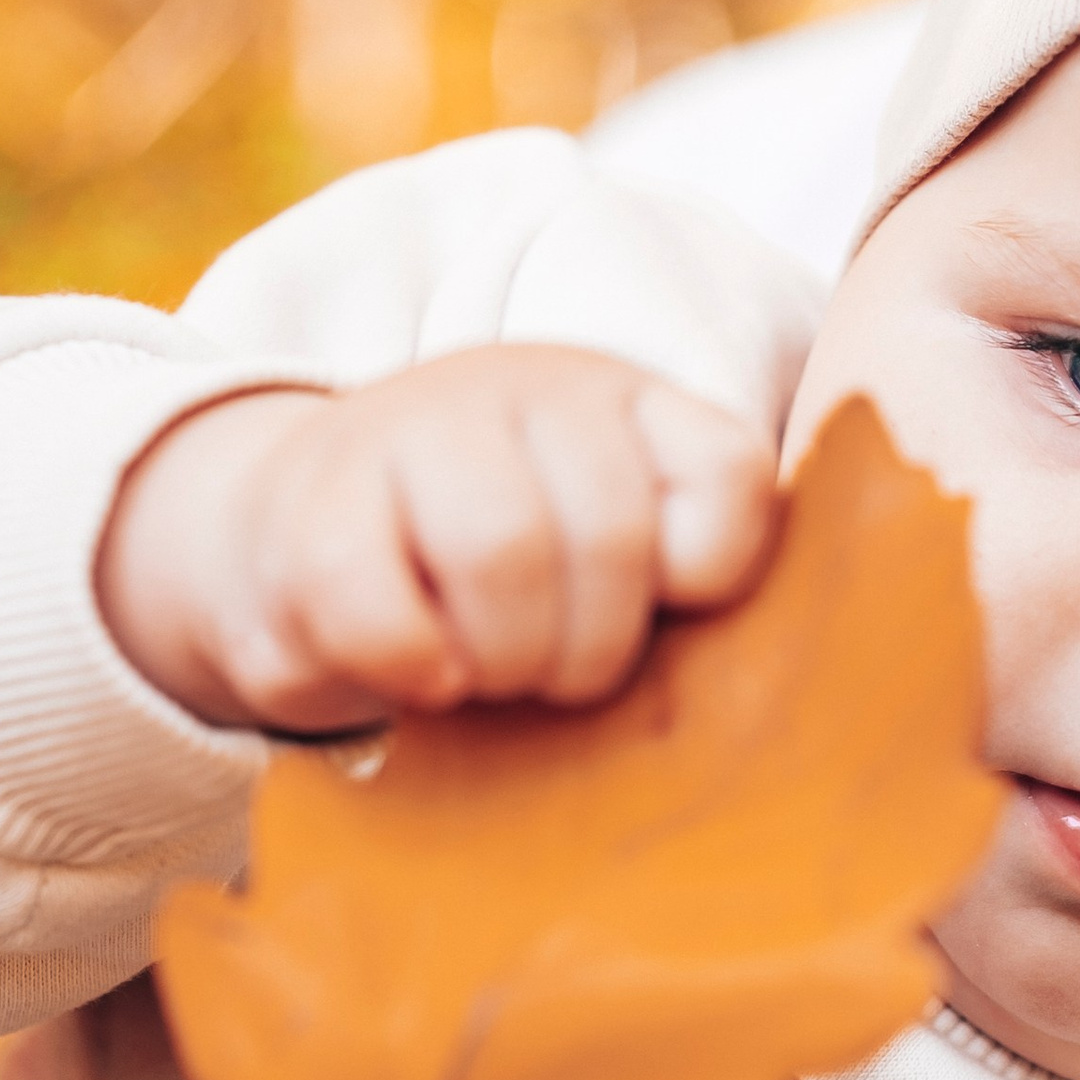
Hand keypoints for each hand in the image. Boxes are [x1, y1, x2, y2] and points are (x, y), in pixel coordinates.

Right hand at [97, 346, 777, 731]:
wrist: (294, 535)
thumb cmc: (502, 573)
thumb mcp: (617, 549)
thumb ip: (697, 576)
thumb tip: (785, 690)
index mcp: (626, 403)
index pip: (727, 479)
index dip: (705, 575)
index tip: (662, 610)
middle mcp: (522, 390)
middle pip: (612, 534)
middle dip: (591, 649)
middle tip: (557, 674)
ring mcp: (406, 432)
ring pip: (502, 551)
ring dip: (504, 659)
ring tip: (487, 674)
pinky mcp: (305, 512)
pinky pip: (380, 611)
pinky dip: (410, 670)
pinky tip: (420, 674)